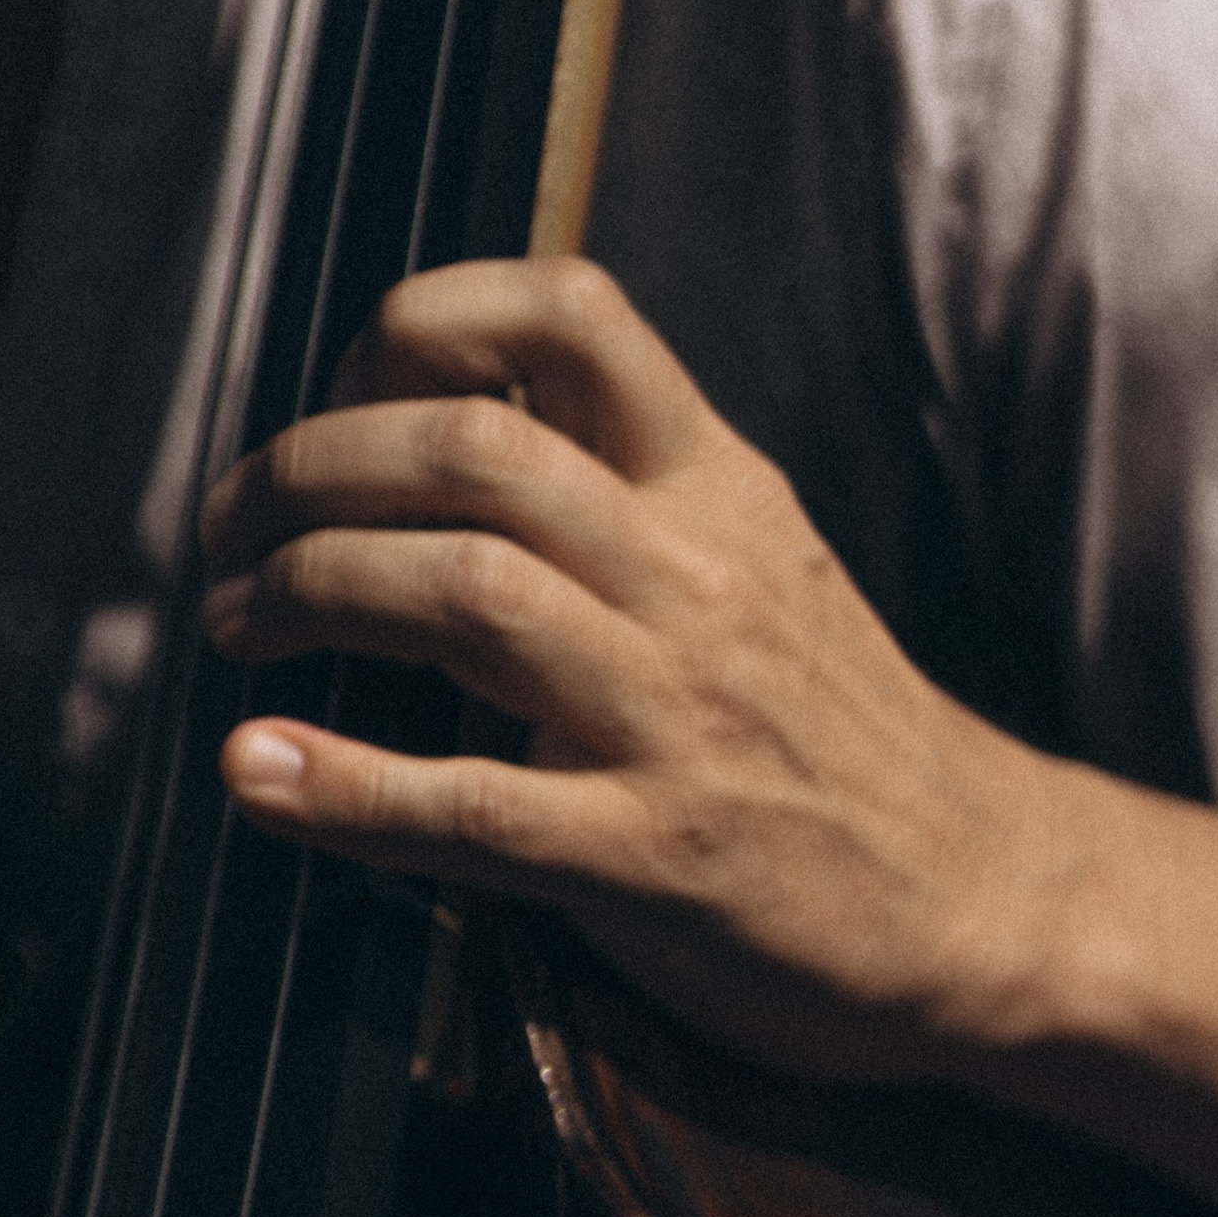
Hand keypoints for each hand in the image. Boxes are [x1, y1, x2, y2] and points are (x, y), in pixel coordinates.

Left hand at [198, 256, 1057, 1083]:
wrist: (989, 901)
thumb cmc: (840, 744)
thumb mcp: (755, 572)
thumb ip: (625, 505)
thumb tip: (447, 444)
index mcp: (719, 489)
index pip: (568, 315)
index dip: (418, 324)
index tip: (340, 390)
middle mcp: (696, 577)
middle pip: (469, 449)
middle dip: (309, 470)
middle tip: (228, 528)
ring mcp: (676, 718)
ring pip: (459, 596)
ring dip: (305, 594)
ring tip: (232, 624)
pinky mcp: (654, 857)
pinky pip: (471, 807)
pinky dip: (341, 785)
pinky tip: (258, 770)